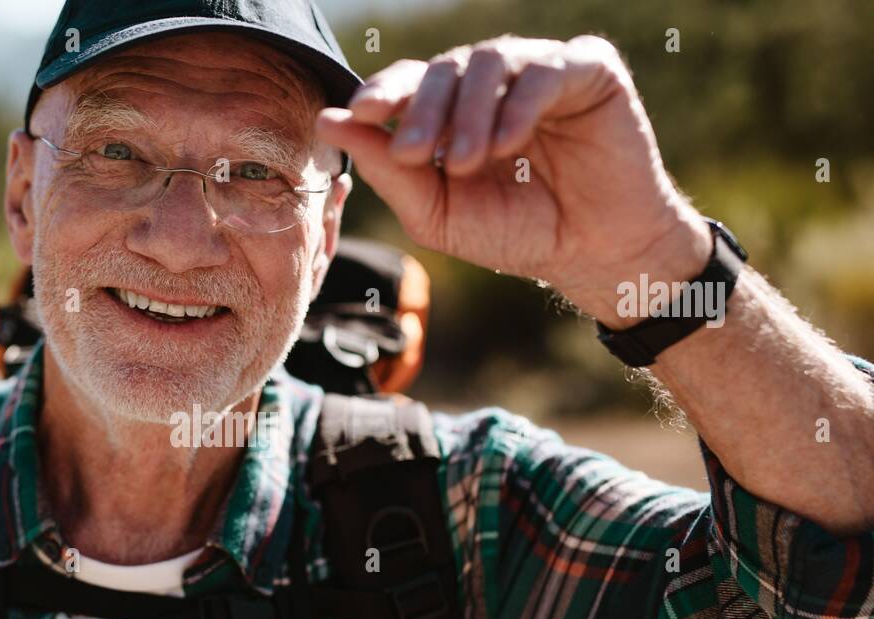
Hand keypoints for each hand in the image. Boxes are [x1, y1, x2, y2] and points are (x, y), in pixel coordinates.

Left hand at [315, 35, 711, 323]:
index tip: (359, 113)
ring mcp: (541, 71)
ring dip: (469, 113)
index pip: (411, 84)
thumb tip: (329, 121)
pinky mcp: (588, 70)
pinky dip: (518, 105)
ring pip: (490, 60)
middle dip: (423, 110)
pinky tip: (508, 144)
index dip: (383, 91)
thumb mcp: (438, 214)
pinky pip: (545, 69)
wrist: (594, 254)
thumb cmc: (516, 234)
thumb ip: (389, 170)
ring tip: (466, 163)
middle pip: (444, 68)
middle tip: (415, 154)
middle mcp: (494, 83)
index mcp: (455, 111)